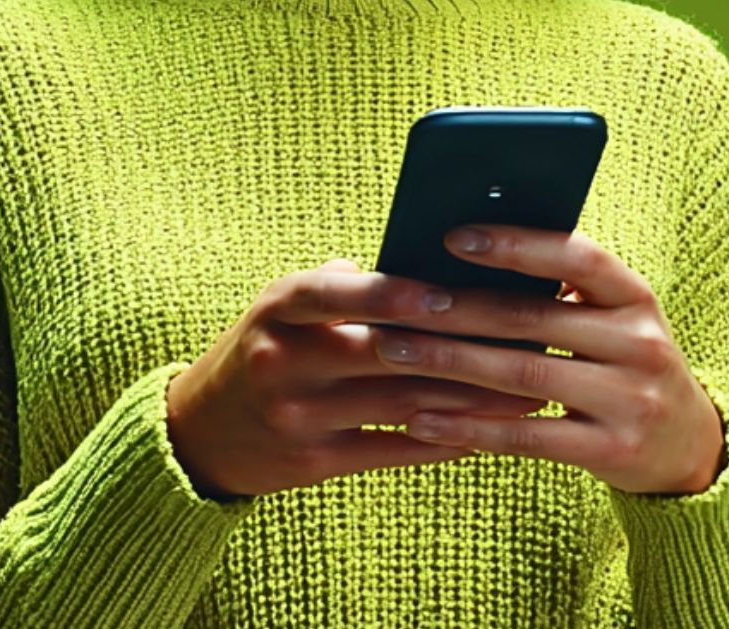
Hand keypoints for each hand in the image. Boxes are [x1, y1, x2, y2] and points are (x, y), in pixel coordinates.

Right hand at [163, 258, 551, 500]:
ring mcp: (298, 416)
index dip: (390, 295)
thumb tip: (435, 264)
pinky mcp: (314, 464)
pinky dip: (445, 439)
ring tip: (529, 387)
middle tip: (525, 339)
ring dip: (472, 397)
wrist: (199, 430)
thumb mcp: (284, 305)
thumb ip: (347, 285)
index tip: (447, 294)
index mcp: (279, 308)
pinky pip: (393, 450)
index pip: (334, 293)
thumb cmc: (265, 347)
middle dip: (461, 347)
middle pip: (384, 354)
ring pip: (401, 405)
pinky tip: (489, 430)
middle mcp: (284, 361)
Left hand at [369, 225, 727, 496]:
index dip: (516, 244)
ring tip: (393, 352)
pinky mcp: (612, 451)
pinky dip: (468, 428)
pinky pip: (527, 437)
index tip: (452, 237)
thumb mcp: (612, 320)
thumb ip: (559, 294)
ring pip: (523, 376)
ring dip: (449, 362)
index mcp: (636, 296)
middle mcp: (639, 343)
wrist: (690, 448)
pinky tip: (420, 420)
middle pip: (534, 318)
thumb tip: (460, 259)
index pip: (577, 256)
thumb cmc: (625, 366)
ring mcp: (630, 400)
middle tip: (397, 302)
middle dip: (457, 308)